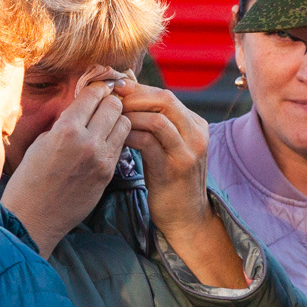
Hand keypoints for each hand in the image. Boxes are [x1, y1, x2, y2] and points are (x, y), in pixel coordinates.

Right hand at [1, 69, 128, 256]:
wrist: (34, 217)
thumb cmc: (30, 178)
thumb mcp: (42, 141)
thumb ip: (66, 123)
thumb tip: (83, 108)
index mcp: (66, 129)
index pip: (94, 94)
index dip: (96, 88)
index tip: (95, 89)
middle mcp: (88, 142)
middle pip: (115, 106)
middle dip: (109, 102)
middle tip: (101, 106)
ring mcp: (101, 159)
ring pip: (124, 124)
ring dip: (116, 120)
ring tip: (104, 125)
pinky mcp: (108, 174)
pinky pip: (121, 146)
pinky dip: (115, 139)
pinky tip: (103, 143)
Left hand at [114, 80, 248, 287]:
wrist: (186, 218)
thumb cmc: (169, 180)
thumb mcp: (166, 146)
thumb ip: (153, 121)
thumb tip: (128, 89)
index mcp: (195, 124)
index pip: (165, 95)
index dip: (137, 90)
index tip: (113, 90)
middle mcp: (196, 134)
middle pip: (164, 99)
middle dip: (133, 97)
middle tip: (109, 101)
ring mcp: (188, 151)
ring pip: (157, 119)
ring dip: (129, 116)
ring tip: (110, 119)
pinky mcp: (174, 168)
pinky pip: (148, 142)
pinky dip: (129, 135)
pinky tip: (116, 138)